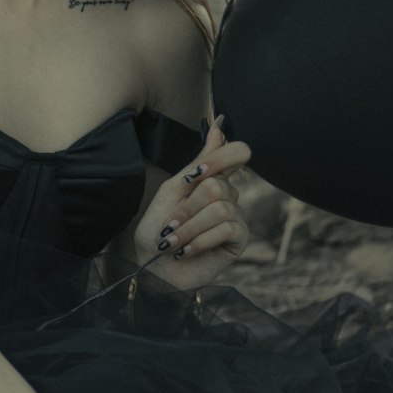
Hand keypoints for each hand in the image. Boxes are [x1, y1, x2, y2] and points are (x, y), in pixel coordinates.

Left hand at [132, 118, 251, 287]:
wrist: (152, 265)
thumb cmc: (159, 228)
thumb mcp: (174, 190)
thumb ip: (199, 162)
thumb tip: (219, 127)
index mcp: (213, 179)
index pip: (237, 153)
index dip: (221, 158)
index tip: (196, 174)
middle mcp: (228, 196)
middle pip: (218, 185)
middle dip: (188, 208)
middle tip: (171, 225)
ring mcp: (236, 217)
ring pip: (220, 208)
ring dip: (189, 228)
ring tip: (174, 242)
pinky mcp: (239, 240)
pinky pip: (228, 228)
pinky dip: (200, 240)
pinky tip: (187, 251)